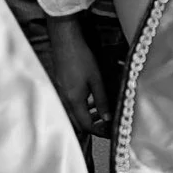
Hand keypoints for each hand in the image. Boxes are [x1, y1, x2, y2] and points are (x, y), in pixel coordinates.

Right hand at [44, 18, 114, 137]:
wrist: (65, 41)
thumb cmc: (82, 58)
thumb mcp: (96, 80)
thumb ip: (102, 100)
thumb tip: (108, 118)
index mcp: (74, 100)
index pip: (86, 125)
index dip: (99, 131)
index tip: (111, 131)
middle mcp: (66, 99)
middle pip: (79, 121)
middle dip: (94, 125)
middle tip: (108, 124)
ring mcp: (62, 92)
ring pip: (76, 112)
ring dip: (89, 115)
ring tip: (103, 111)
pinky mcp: (62, 85)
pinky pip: (73, 102)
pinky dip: (83, 105)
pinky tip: (92, 97)